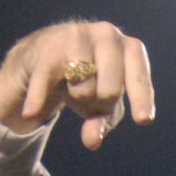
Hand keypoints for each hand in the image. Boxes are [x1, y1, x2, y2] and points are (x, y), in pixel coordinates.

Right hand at [0, 19, 154, 146]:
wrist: (43, 55)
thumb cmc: (85, 80)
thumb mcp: (100, 103)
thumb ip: (101, 123)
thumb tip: (92, 140)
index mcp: (128, 48)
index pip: (138, 76)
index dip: (141, 98)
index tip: (144, 120)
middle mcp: (107, 34)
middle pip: (110, 91)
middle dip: (98, 103)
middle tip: (90, 94)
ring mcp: (77, 36)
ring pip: (83, 88)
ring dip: (77, 97)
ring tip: (73, 86)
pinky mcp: (49, 46)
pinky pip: (47, 80)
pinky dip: (39, 100)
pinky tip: (31, 113)